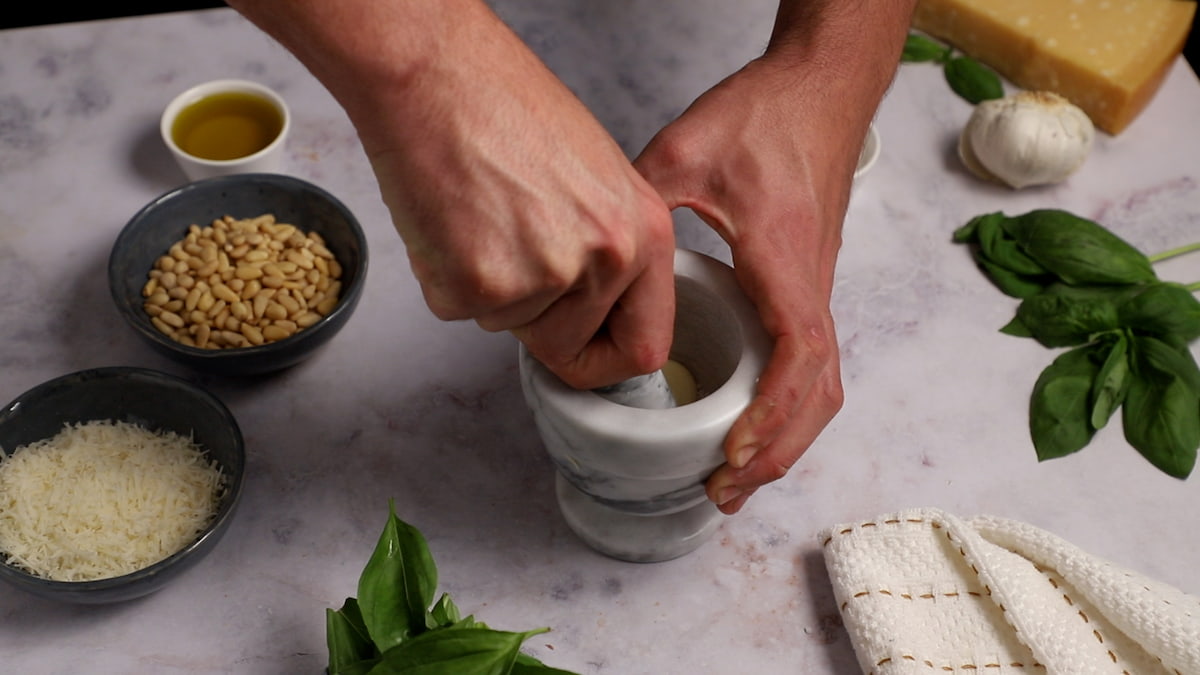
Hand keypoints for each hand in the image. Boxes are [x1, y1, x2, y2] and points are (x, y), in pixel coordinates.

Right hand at [227, 0, 677, 388]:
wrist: (434, 72)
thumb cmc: (503, 106)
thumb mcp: (595, 179)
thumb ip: (607, 252)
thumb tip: (598, 315)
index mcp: (644, 232)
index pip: (644, 347)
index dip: (604, 357)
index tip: (581, 351)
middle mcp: (606, 258)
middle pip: (567, 345)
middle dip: (530, 314)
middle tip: (507, 244)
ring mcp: (544, 275)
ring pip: (508, 328)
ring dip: (486, 288)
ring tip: (480, 215)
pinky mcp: (481, 282)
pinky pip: (460, 311)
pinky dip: (444, 276)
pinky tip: (451, 217)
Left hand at [635, 56, 861, 514]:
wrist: (821, 91)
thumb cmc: (766, 116)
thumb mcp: (687, 151)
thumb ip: (640, 201)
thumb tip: (595, 254)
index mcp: (784, 259)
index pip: (796, 354)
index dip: (771, 413)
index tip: (733, 450)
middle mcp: (811, 284)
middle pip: (820, 392)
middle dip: (779, 451)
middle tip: (723, 490)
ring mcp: (815, 288)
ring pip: (822, 384)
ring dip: (786, 438)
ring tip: (734, 475)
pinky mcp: (808, 285)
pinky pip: (810, 362)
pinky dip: (786, 407)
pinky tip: (748, 423)